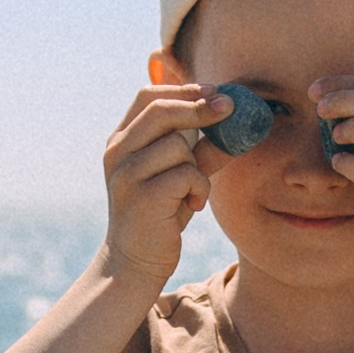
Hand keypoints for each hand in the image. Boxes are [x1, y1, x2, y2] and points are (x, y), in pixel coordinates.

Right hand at [99, 86, 221, 288]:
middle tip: (230, 109)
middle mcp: (117, 153)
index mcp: (121, 140)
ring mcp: (126, 175)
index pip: (147, 96)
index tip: (215, 92)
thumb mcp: (180, 176)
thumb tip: (236, 125)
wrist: (135, 264)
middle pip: (160, 110)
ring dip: (197, 164)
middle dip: (199, 107)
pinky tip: (194, 205)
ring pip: (176, 144)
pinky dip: (199, 187)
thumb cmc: (160, 215)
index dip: (183, 89)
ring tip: (195, 189)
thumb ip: (199, 150)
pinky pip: (185, 174)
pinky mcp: (141, 197)